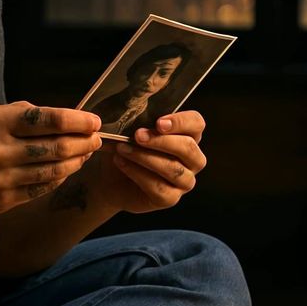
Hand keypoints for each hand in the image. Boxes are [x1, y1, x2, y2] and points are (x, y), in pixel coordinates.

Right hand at [0, 101, 102, 215]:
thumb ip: (24, 115)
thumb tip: (67, 118)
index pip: (50, 119)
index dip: (78, 121)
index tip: (94, 122)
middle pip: (57, 147)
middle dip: (84, 143)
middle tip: (97, 140)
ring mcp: (1, 178)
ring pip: (53, 171)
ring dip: (76, 162)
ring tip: (85, 155)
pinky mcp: (2, 200)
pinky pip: (40, 189)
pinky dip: (58, 179)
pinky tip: (65, 170)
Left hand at [89, 110, 206, 213]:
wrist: (110, 178)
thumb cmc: (125, 149)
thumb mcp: (130, 130)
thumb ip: (139, 119)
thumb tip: (135, 106)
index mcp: (188, 136)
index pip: (196, 124)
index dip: (181, 122)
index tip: (158, 122)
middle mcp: (193, 159)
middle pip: (188, 148)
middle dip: (161, 141)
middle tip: (137, 135)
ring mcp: (184, 181)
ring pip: (173, 169)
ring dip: (145, 157)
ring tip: (122, 149)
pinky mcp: (171, 199)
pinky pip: (159, 187)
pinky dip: (137, 174)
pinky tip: (122, 163)